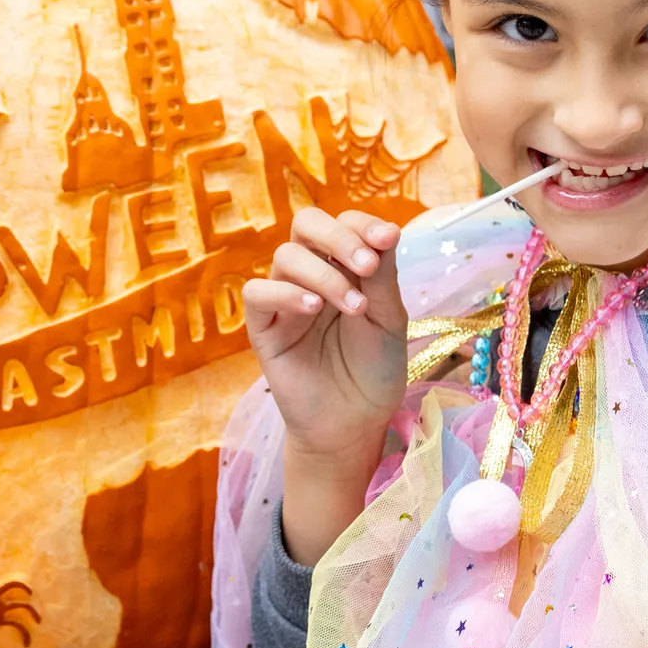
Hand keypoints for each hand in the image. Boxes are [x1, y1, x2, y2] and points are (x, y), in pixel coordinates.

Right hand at [242, 207, 406, 561]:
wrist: (353, 424)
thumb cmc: (373, 371)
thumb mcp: (389, 319)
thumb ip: (382, 275)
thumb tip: (387, 229)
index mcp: (344, 265)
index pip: (344, 223)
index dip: (363, 224)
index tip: (387, 240)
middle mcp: (312, 274)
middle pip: (306, 225)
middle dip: (338, 236)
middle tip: (367, 264)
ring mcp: (284, 298)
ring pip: (286, 257)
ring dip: (323, 273)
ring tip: (353, 307)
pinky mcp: (263, 327)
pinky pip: (258, 294)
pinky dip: (286, 293)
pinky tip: (314, 309)